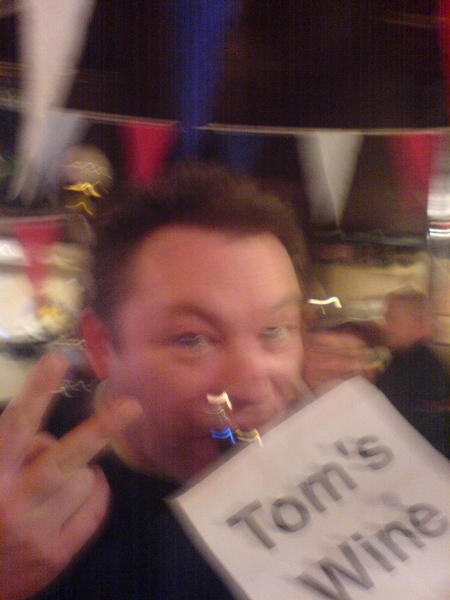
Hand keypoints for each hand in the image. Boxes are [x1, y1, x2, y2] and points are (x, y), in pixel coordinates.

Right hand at [0, 353, 140, 599]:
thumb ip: (12, 449)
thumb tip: (48, 434)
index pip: (16, 425)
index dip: (38, 391)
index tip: (57, 359)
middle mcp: (14, 501)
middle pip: (66, 458)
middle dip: (102, 429)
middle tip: (132, 406)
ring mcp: (38, 531)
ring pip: (87, 480)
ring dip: (82, 472)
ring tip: (59, 482)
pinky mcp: (57, 554)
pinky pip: (95, 510)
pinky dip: (93, 496)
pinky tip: (73, 499)